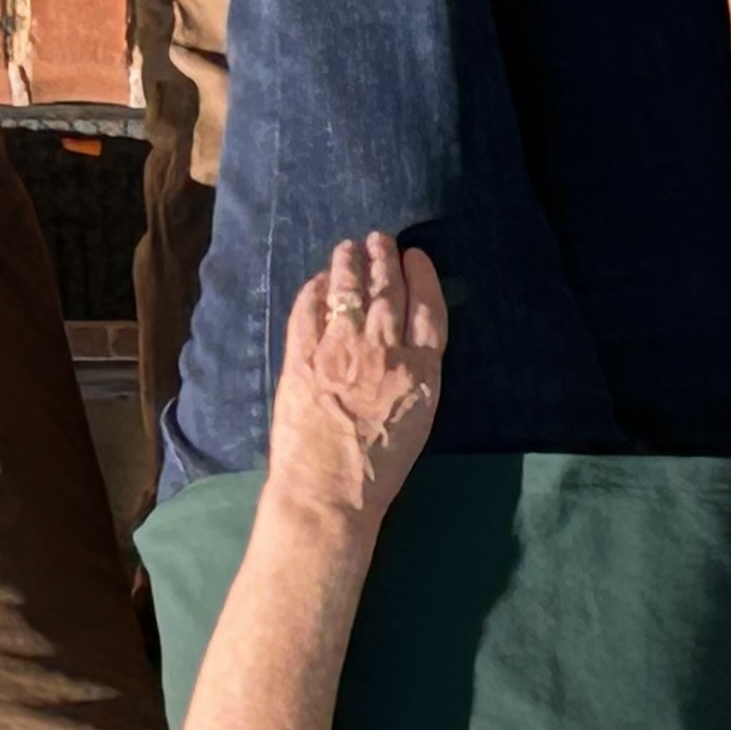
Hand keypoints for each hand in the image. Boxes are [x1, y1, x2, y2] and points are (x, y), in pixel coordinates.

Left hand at [266, 232, 446, 529]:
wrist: (327, 489)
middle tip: (380, 239)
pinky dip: (315, 288)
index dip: (423, 278)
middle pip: (387, 291)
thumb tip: (403, 344)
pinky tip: (319, 280)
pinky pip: (310, 307)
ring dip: (350, 263)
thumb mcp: (418, 420)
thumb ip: (415, 375)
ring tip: (350, 247)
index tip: (417, 257)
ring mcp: (339, 346)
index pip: (428, 310)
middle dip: (384, 259)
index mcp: (421, 372)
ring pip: (348, 289)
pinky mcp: (302, 352)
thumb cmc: (380, 471)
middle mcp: (383, 349)